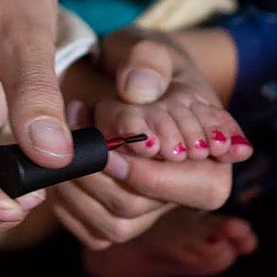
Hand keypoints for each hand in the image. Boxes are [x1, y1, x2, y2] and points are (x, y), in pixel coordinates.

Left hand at [49, 27, 241, 248]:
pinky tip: (60, 163)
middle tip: (75, 139)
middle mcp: (186, 191)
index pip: (197, 188)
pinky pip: (91, 230)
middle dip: (96, 175)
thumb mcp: (148, 46)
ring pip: (112, 225)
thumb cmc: (144, 62)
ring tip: (64, 141)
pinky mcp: (119, 217)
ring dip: (76, 186)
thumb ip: (147, 61)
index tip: (108, 148)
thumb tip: (138, 90)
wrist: (127, 80)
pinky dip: (67, 202)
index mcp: (216, 154)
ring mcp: (152, 208)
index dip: (147, 173)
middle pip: (140, 208)